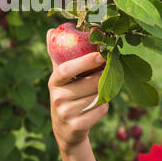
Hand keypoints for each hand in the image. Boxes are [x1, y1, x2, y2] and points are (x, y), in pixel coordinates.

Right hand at [47, 29, 107, 153]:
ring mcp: (65, 113)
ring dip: (104, 92)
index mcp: (54, 81)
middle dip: (103, 77)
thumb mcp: (60, 77)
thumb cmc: (67, 95)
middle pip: (89, 83)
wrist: (66, 130)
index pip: (66, 69)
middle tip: (111, 70)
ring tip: (101, 89)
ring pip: (97, 96)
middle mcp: (57, 97)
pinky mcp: (76, 126)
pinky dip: (103, 106)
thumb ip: (57, 55)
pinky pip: (100, 110)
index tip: (100, 55)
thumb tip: (50, 30)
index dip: (83, 62)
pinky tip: (97, 106)